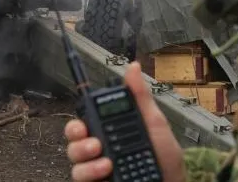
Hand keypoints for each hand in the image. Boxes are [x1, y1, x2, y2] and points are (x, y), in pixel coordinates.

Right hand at [64, 62, 184, 181]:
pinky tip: (105, 172)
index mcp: (109, 128)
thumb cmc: (164, 156)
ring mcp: (94, 165)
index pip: (85, 118)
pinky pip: (78, 177)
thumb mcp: (155, 123)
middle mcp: (98, 146)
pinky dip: (90, 174)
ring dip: (85, 157)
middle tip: (94, 141)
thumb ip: (140, 97)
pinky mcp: (94, 181)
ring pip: (73, 157)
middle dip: (76, 135)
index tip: (85, 120)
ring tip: (106, 161)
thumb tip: (133, 67)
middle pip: (72, 136)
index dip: (79, 118)